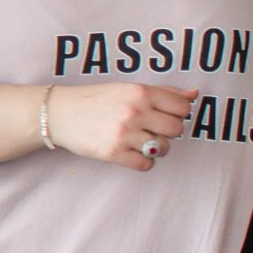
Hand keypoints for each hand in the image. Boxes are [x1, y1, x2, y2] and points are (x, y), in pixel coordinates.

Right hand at [45, 83, 195, 172]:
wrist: (59, 113)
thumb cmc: (95, 99)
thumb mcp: (127, 88)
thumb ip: (162, 91)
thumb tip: (194, 94)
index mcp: (139, 92)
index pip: (182, 107)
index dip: (178, 113)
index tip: (164, 115)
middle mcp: (134, 111)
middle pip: (176, 129)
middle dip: (167, 132)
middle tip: (150, 129)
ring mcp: (123, 133)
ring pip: (163, 149)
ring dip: (155, 148)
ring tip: (138, 140)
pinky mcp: (113, 153)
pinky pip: (145, 164)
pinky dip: (141, 161)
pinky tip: (129, 151)